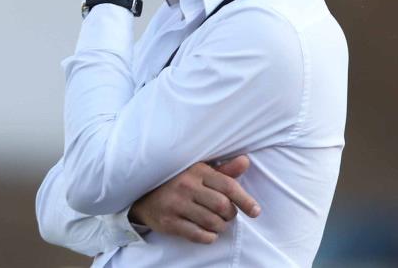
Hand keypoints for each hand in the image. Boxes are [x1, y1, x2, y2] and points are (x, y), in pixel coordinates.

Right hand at [128, 155, 260, 243]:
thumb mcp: (199, 171)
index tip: (256, 211)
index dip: (245, 200)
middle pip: (222, 206)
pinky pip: (197, 235)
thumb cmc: (178, 181)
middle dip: (230, 215)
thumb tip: (245, 161)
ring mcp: (176, 205)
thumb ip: (223, 170)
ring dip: (221, 226)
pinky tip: (209, 233)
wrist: (142, 194)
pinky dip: (209, 237)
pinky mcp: (168, 222)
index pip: (228, 186)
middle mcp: (187, 186)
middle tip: (228, 215)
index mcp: (197, 171)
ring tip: (219, 223)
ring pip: (211, 222)